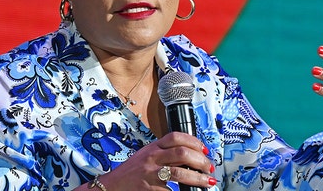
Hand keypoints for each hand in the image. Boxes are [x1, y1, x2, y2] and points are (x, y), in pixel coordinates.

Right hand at [93, 132, 214, 189]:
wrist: (113, 185)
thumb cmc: (132, 172)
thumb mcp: (147, 156)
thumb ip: (164, 153)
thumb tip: (190, 155)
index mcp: (153, 147)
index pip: (176, 136)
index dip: (194, 141)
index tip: (204, 150)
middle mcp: (152, 157)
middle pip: (182, 153)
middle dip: (200, 161)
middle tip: (209, 168)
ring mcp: (150, 173)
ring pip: (180, 172)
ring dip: (198, 178)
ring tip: (207, 181)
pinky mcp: (150, 188)